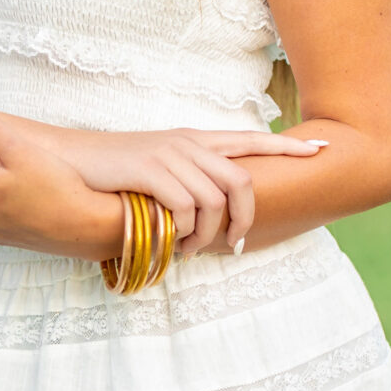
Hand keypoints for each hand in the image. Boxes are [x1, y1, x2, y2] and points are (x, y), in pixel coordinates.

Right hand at [48, 124, 326, 254]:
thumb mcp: (155, 168)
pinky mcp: (149, 170)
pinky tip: (171, 242)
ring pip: (214, 200)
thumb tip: (209, 213)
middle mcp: (187, 143)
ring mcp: (169, 155)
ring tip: (188, 251)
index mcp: (193, 140)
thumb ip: (185, 180)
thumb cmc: (111, 172)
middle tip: (233, 246)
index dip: (286, 149)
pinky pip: (185, 208)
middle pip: (242, 181)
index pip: (249, 141)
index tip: (322, 150)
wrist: (68, 160)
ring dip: (206, 235)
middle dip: (245, 219)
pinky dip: (182, 232)